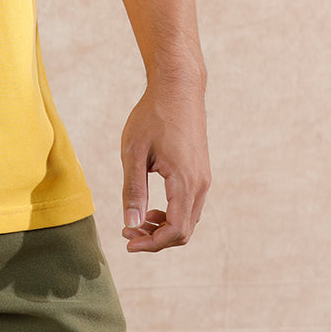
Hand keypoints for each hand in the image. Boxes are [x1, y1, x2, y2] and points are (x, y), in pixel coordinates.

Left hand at [120, 76, 209, 251]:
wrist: (178, 88)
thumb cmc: (153, 115)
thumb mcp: (134, 151)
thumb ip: (133, 189)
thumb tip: (131, 223)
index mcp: (185, 181)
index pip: (175, 231)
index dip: (151, 243)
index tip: (127, 240)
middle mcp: (200, 184)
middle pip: (184, 231)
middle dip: (155, 239)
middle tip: (127, 230)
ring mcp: (203, 179)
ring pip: (188, 220)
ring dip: (163, 228)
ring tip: (135, 220)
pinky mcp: (201, 173)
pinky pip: (190, 206)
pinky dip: (171, 214)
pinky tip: (150, 207)